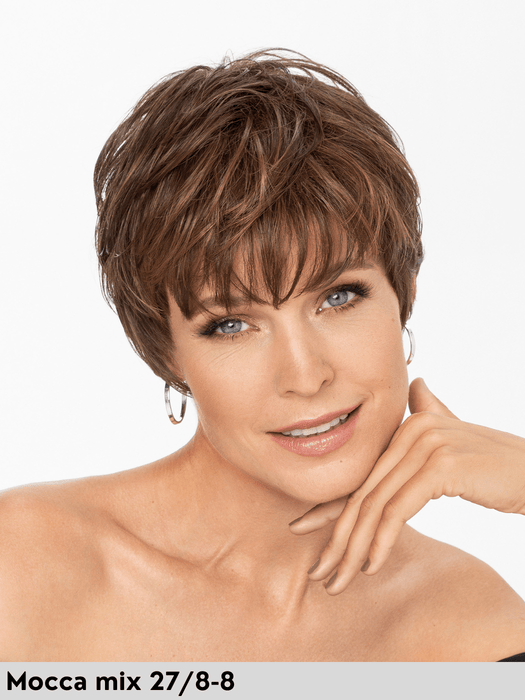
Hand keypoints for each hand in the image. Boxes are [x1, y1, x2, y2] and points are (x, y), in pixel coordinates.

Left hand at [290, 378, 524, 594]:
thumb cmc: (499, 464)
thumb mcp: (460, 437)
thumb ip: (434, 413)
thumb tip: (418, 385)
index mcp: (410, 424)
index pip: (362, 472)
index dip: (330, 504)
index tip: (303, 530)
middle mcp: (412, 428)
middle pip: (364, 490)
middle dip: (337, 536)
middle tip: (319, 571)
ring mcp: (425, 445)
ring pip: (375, 504)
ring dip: (353, 548)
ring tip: (338, 579)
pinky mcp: (440, 466)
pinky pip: (398, 511)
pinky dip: (380, 541)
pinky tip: (370, 566)